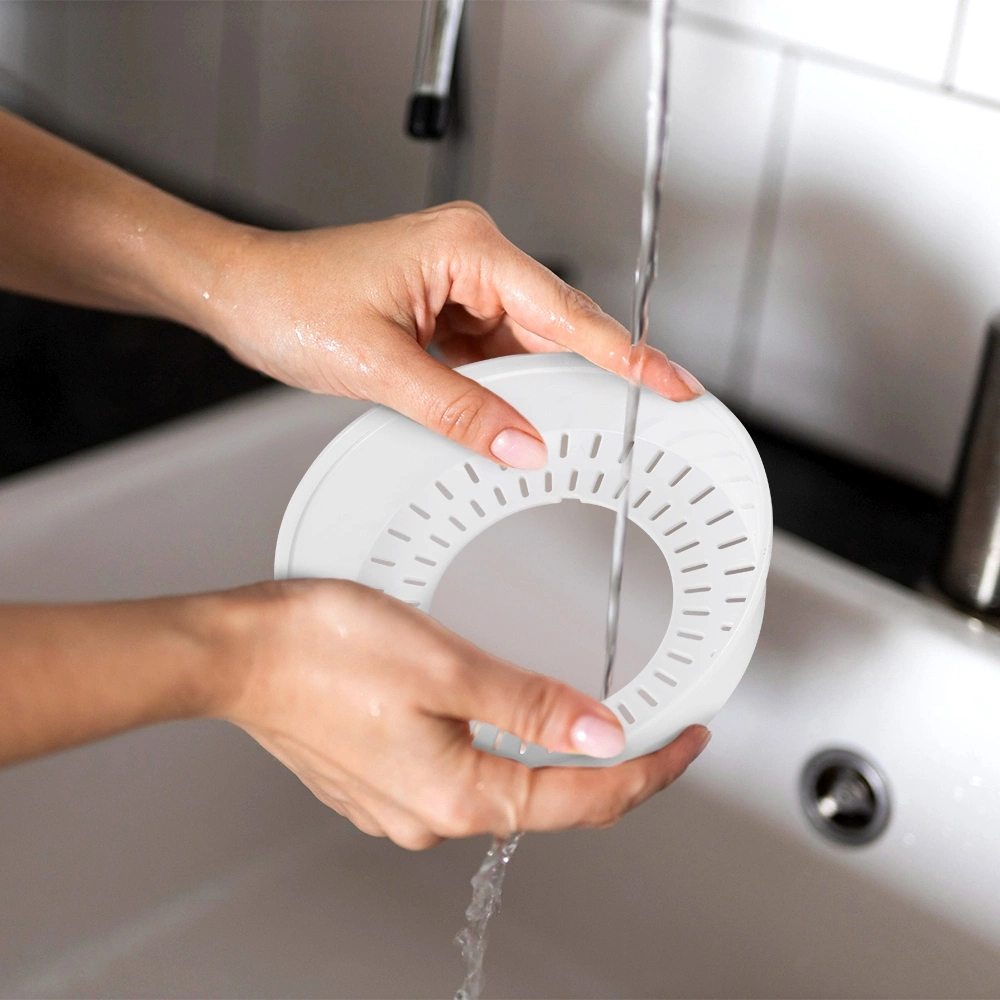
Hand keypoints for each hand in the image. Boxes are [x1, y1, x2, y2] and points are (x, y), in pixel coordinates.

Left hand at [197, 203, 703, 469]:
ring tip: (559, 432)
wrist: (239, 294)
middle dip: (587, 381)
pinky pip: (493, 355)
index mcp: (466, 247)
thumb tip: (521, 443)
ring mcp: (458, 285)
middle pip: (554, 329)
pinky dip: (502, 390)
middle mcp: (471, 258)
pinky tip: (509, 419)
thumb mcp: (380, 366)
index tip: (672, 384)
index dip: (626, 355)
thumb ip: (459, 409)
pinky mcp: (442, 311)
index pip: (567, 311)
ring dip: (536, 391)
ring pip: (525, 347)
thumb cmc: (289, 300)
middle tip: (627, 427)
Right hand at [214, 579, 710, 849]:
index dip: (651, 771)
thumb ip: (530, 705)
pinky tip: (512, 721)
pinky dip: (506, 749)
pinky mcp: (382, 776)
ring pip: (509, 787)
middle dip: (613, 770)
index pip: (586, 798)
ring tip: (598, 722)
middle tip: (659, 731)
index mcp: (457, 793)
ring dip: (557, 758)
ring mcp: (403, 800)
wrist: (236, 652)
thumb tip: (601, 735)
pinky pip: (467, 771)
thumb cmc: (320, 652)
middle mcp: (431, 813)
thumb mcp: (445, 666)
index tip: (689, 743)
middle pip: (553, 802)